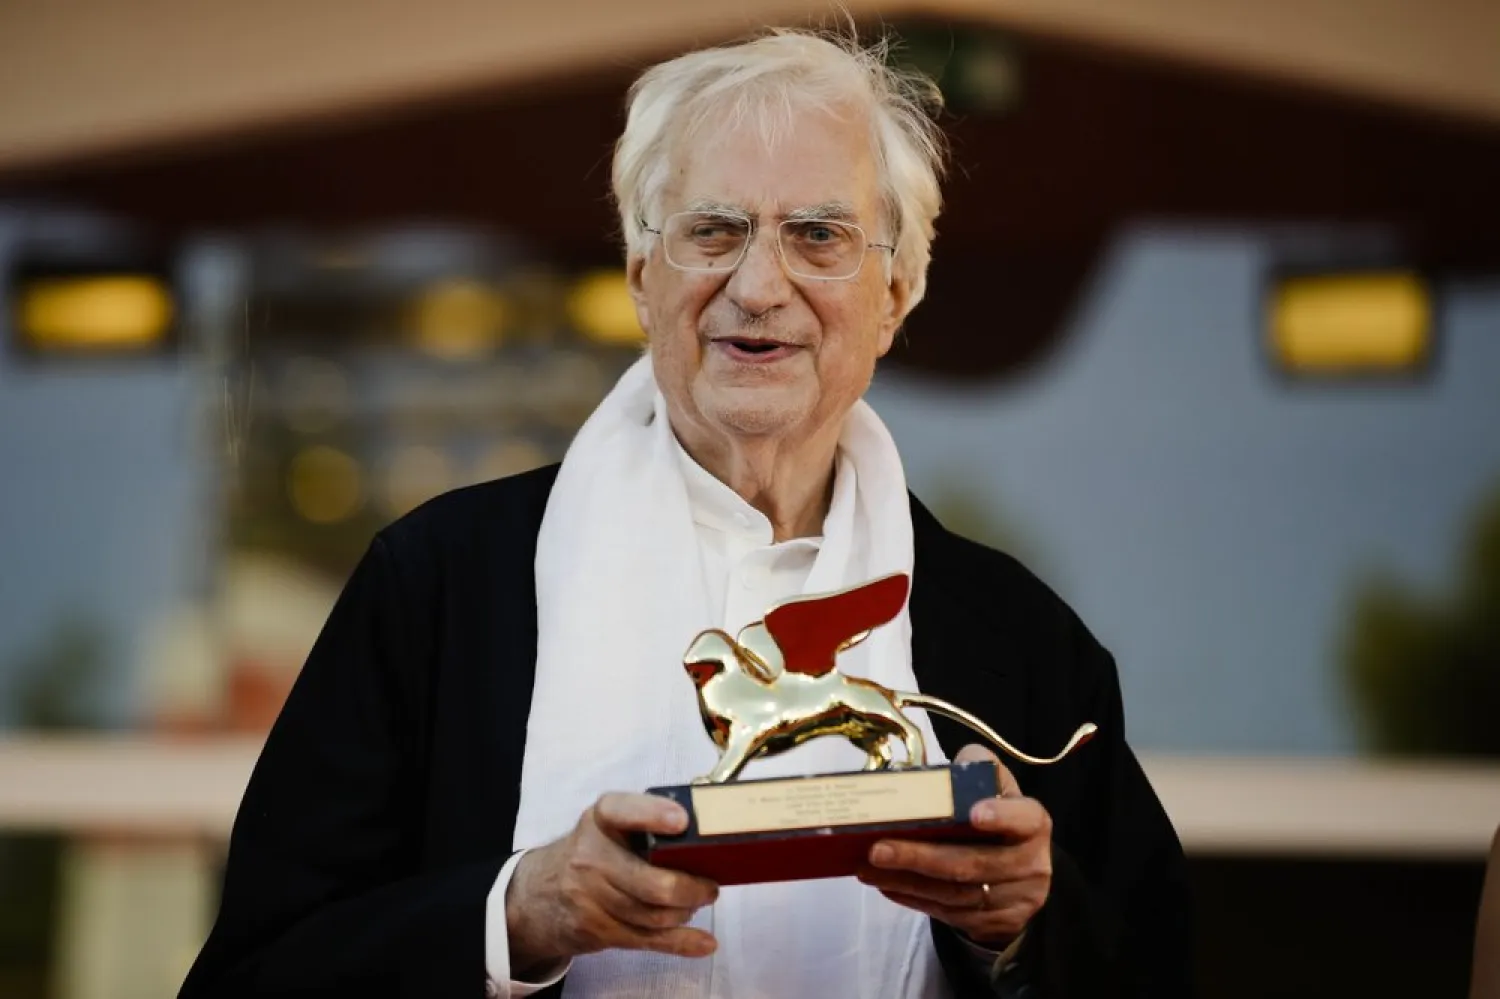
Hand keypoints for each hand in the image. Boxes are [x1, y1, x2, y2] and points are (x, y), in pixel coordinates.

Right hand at [505, 793, 719, 975]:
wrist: (538, 892)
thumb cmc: (591, 852)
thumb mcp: (608, 825)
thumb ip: (645, 824)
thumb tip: (702, 838)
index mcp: (600, 819)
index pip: (624, 811)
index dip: (654, 815)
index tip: (682, 821)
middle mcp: (590, 856)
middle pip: (652, 882)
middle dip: (692, 889)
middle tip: (710, 887)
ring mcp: (589, 897)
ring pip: (653, 915)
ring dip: (685, 912)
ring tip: (696, 903)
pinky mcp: (594, 929)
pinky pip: (646, 939)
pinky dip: (681, 942)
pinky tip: (703, 942)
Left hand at [857, 744, 1051, 946]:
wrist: (1020, 868)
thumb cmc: (996, 813)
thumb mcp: (992, 785)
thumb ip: (971, 770)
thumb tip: (927, 774)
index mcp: (1032, 822)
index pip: (1024, 819)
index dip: (1001, 817)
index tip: (972, 813)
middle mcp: (1031, 863)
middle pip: (974, 864)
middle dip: (921, 857)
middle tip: (878, 849)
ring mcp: (1016, 899)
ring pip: (957, 894)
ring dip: (907, 882)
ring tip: (868, 868)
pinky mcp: (997, 923)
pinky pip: (951, 913)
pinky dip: (914, 899)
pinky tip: (886, 884)